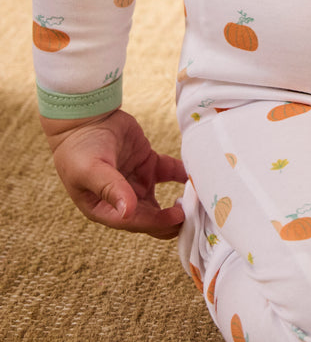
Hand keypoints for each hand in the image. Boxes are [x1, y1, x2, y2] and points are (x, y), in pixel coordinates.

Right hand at [40, 109, 186, 238]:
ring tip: (199, 199)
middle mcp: (123, 201)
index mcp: (105, 210)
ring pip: (163, 201)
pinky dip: (183, 175)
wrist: (84, 118)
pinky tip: (197, 175)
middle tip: (196, 213)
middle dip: (173, 219)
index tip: (178, 217)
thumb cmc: (79, 149)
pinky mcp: (149, 164)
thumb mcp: (91, 170)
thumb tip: (127, 212)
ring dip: (180, 203)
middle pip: (152, 217)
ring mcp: (137, 183)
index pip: (136, 222)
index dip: (158, 222)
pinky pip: (171, 173)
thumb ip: (110, 189)